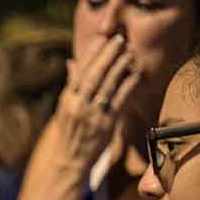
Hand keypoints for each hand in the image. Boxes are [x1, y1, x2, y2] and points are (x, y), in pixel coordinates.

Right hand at [51, 34, 140, 170]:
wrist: (69, 162)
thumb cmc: (69, 134)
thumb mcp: (65, 108)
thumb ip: (71, 85)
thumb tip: (72, 62)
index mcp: (67, 100)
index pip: (79, 71)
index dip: (91, 53)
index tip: (102, 38)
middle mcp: (77, 105)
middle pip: (93, 75)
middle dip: (107, 55)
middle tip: (118, 38)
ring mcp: (92, 115)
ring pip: (107, 85)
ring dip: (119, 67)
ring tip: (129, 52)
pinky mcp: (106, 124)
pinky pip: (119, 100)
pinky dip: (127, 86)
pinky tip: (135, 74)